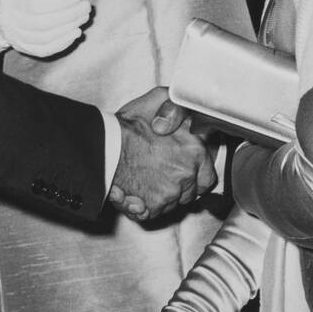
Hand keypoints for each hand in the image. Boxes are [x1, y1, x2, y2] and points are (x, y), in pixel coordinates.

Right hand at [0, 0, 91, 56]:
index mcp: (12, 2)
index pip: (36, 6)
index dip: (58, 3)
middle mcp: (13, 23)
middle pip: (43, 23)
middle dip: (69, 15)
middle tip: (86, 6)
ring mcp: (18, 38)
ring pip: (45, 38)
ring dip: (69, 28)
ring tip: (84, 17)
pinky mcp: (26, 48)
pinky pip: (45, 50)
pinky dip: (62, 44)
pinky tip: (76, 32)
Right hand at [109, 87, 215, 221]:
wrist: (105, 145)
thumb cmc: (129, 125)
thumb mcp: (160, 99)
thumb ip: (181, 108)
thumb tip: (191, 115)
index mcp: (196, 149)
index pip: (208, 176)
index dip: (196, 175)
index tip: (184, 170)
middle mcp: (187, 173)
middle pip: (190, 192)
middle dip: (178, 186)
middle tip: (160, 173)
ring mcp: (171, 192)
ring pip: (172, 204)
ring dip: (161, 196)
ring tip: (145, 180)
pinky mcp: (154, 206)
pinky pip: (154, 212)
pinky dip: (144, 206)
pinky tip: (135, 192)